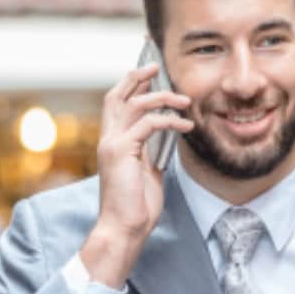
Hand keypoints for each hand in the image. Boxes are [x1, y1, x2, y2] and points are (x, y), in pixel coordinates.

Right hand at [81, 64, 193, 287]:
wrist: (124, 229)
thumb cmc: (136, 206)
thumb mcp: (147, 172)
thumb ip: (152, 152)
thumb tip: (168, 137)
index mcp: (112, 142)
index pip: (117, 103)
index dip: (130, 84)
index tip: (149, 71)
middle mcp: (107, 138)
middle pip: (117, 94)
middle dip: (137, 76)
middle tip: (157, 65)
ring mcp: (111, 144)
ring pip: (135, 103)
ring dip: (163, 97)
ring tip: (186, 101)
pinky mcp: (121, 151)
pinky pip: (148, 124)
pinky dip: (170, 121)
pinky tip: (187, 126)